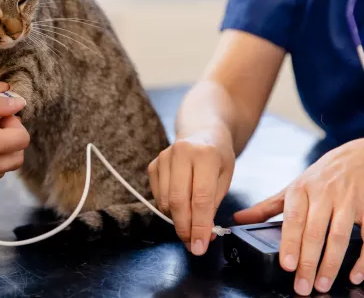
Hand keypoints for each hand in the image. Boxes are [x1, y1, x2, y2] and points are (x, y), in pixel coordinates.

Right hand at [148, 131, 234, 254]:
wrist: (201, 132)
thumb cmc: (217, 157)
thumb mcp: (225, 177)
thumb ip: (213, 204)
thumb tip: (203, 234)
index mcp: (205, 155)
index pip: (200, 198)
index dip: (200, 226)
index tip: (200, 246)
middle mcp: (181, 153)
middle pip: (178, 201)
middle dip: (184, 228)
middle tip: (192, 245)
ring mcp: (163, 157)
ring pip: (165, 201)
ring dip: (176, 220)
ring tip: (189, 225)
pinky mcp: (153, 164)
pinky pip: (157, 196)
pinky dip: (167, 208)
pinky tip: (179, 207)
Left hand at [234, 138, 363, 294]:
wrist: (357, 155)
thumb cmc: (321, 175)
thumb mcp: (293, 187)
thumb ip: (267, 207)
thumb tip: (239, 220)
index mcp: (301, 189)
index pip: (293, 218)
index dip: (290, 242)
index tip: (287, 265)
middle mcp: (324, 194)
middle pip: (315, 231)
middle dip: (308, 261)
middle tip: (302, 285)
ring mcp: (348, 201)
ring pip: (340, 236)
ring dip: (331, 263)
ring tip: (322, 284)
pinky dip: (362, 258)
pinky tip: (354, 275)